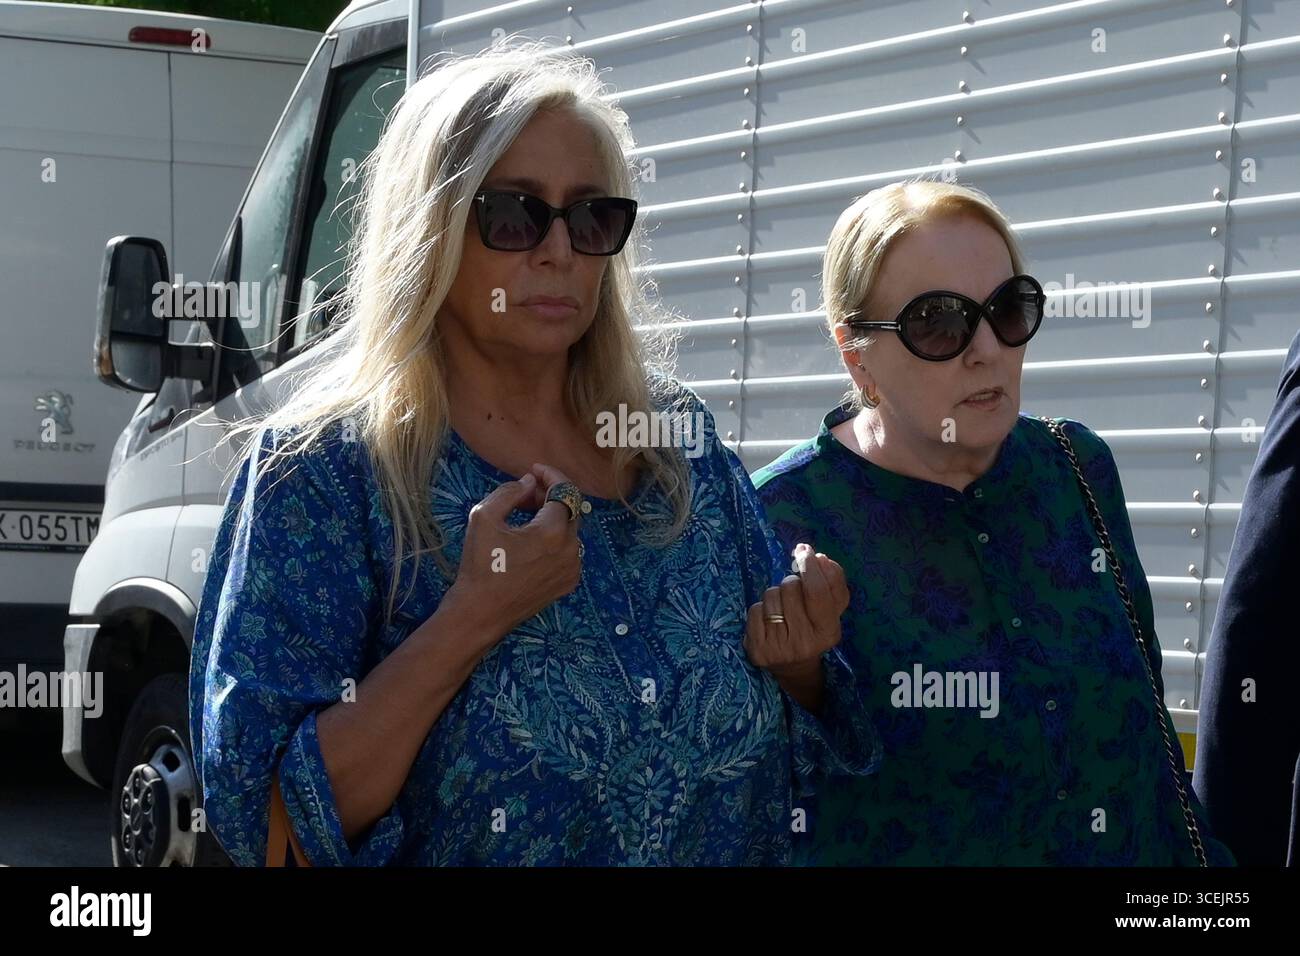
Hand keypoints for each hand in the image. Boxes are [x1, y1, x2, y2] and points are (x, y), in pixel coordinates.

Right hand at [441, 463, 583, 648]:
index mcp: (553, 532)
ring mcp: (573, 568)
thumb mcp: (484, 517)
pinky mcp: (568, 582)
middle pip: (570, 509)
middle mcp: (571, 549)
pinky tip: (531, 542)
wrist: (481, 612)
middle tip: (525, 494)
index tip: (534, 469)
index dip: (551, 475)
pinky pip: (569, 551)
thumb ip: (509, 492)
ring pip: (570, 530)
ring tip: (525, 516)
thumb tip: (530, 482)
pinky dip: (555, 539)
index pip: (564, 491)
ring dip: (552, 518)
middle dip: (550, 495)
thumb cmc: (480, 564)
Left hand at [744, 543, 849, 681]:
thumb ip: (832, 582)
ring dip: (776, 596)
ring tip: (783, 611)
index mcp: (829, 631)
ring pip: (771, 596)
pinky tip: (769, 622)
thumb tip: (819, 558)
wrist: (794, 666)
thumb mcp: (831, 609)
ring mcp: (779, 649)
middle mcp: (805, 643)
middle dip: (792, 583)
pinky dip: (761, 609)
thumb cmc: (814, 627)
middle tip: (795, 595)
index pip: (818, 591)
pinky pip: (755, 609)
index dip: (810, 566)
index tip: (804, 550)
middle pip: (791, 588)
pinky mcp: (758, 650)